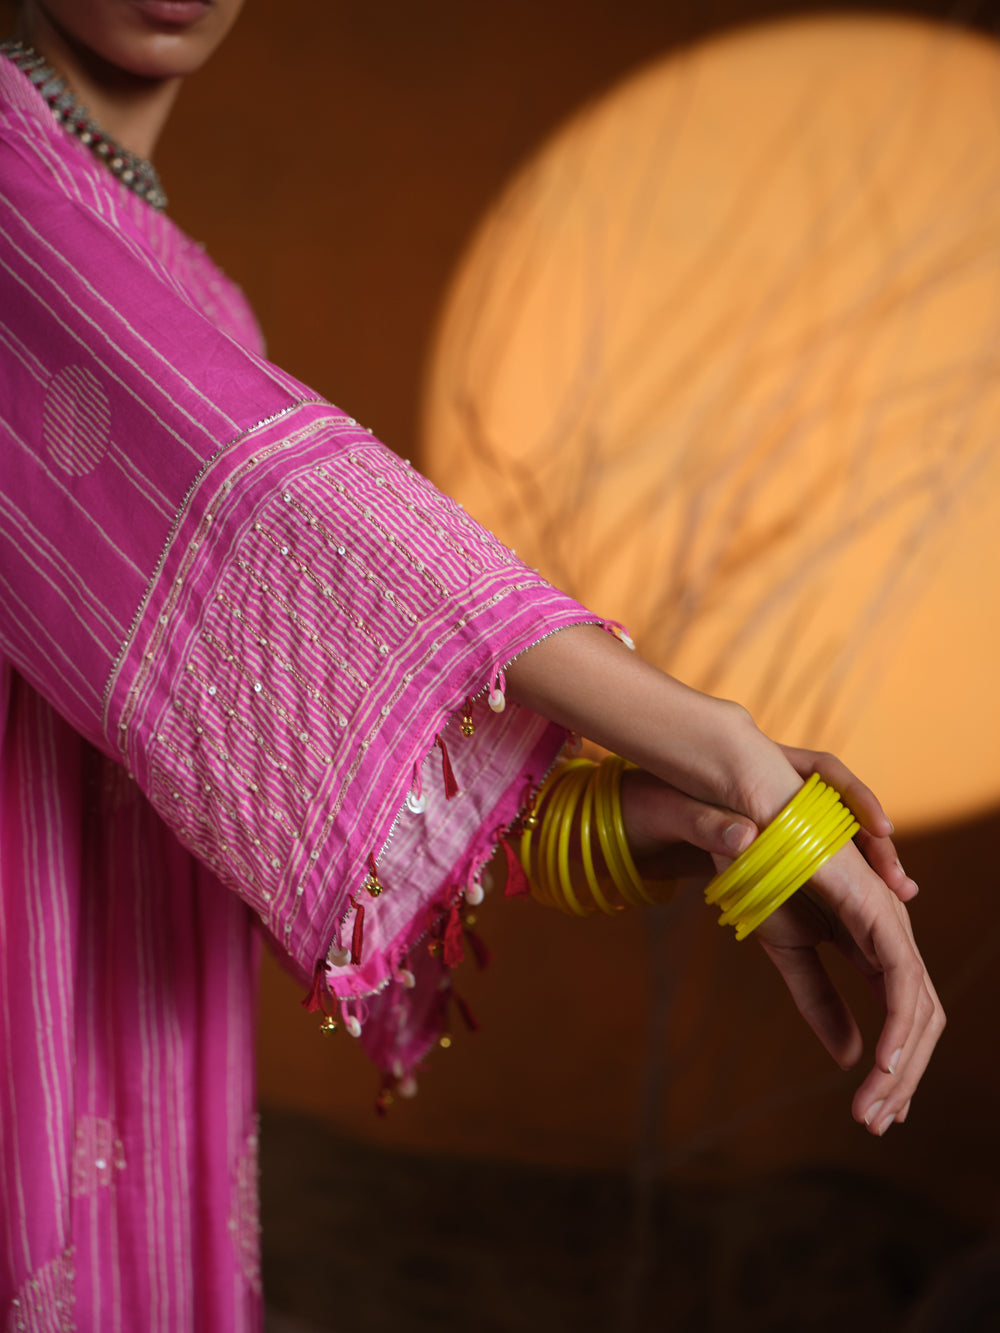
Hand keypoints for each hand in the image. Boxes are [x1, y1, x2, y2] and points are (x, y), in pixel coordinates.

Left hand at [505, 625, 944, 1128]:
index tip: (878, 1075)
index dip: (898, 1023)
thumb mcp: (693, 816)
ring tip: (873, 1114)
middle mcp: (861, 889)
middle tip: (874, 1119)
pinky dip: (871, 1034)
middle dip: (903, 1058)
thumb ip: (714, 825)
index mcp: (839, 869)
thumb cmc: (688, 799)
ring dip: (895, 1056)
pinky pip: (864, 984)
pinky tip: (862, 1076)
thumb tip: (736, 835)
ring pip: (900, 992)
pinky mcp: (830, 922)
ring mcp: (850, 907)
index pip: (897, 958)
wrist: (683, 785)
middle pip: (912, 986)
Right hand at [754, 841, 943, 1135]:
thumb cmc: (766, 876)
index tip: (876, 1111)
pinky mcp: (880, 916)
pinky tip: (883, 1066)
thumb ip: (820, 1003)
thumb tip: (851, 1056)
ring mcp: (892, 923)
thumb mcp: (791, 955)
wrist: (745, 829)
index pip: (905, 1015)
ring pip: (921, 1011)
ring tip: (874, 1109)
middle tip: (876, 1123)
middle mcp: (893, 933)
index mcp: (875, 942)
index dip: (898, 1067)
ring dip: (902, 1068)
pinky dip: (899, 1029)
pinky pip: (904, 984)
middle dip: (905, 1079)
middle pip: (923, 1020)